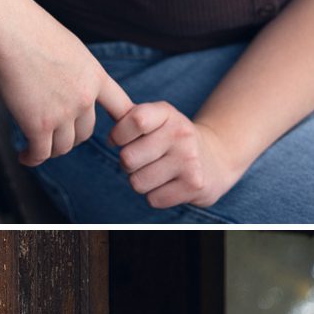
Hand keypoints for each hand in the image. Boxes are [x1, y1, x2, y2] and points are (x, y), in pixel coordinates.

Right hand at [0, 9, 135, 165]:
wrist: (11, 31)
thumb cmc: (32, 31)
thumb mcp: (71, 49)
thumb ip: (76, 71)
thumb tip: (67, 82)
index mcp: (97, 78)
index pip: (123, 109)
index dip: (123, 126)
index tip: (116, 137)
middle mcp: (85, 98)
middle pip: (86, 133)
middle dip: (72, 138)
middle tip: (56, 138)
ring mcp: (63, 113)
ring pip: (64, 146)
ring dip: (51, 150)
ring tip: (38, 148)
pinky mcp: (39, 124)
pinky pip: (41, 152)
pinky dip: (33, 158)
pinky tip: (25, 156)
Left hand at [107, 101, 243, 209]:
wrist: (217, 159)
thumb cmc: (172, 140)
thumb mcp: (156, 120)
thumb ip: (127, 118)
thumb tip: (97, 124)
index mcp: (167, 114)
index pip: (134, 120)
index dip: (119, 135)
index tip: (123, 140)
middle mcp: (181, 134)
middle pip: (128, 159)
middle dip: (129, 165)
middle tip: (146, 161)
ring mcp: (189, 160)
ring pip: (138, 182)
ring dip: (143, 182)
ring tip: (159, 173)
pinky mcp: (194, 185)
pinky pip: (153, 199)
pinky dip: (157, 196)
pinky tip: (171, 185)